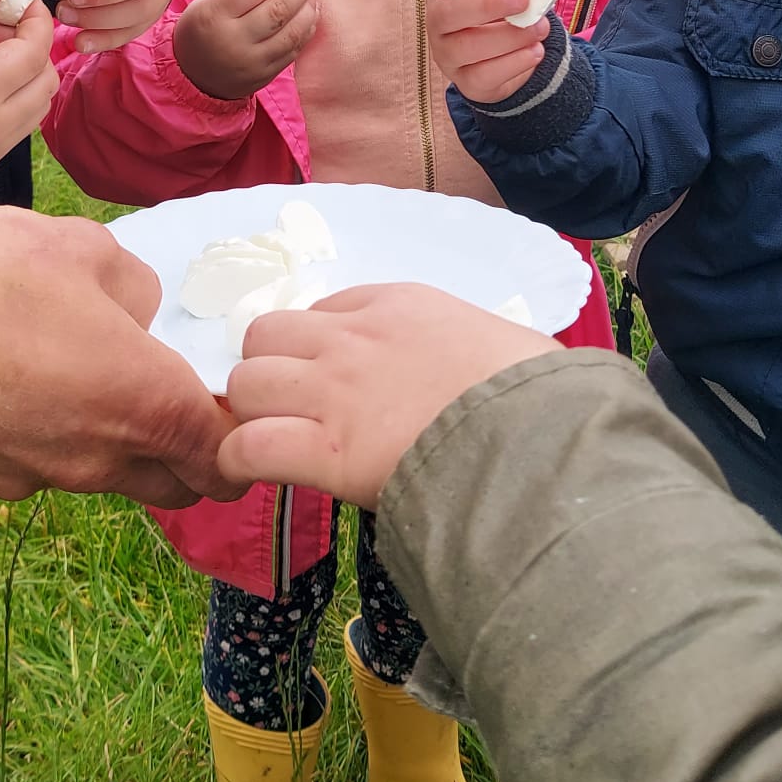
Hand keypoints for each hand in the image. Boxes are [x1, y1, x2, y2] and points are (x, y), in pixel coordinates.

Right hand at [0, 210, 238, 505]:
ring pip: (92, 473)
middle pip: (168, 484)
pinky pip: (21, 464)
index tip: (227, 409)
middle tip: (161, 395)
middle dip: (181, 453)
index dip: (238, 439)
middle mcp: (95, 461)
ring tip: (64, 370)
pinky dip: (27, 435)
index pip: (225, 459)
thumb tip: (133, 312)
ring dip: (100, 438)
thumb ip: (131, 284)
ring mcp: (26, 479)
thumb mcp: (82, 246)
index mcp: (145, 406)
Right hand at [173, 0, 318, 101]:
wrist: (192, 76)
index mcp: (214, 14)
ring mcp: (251, 61)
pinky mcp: (264, 76)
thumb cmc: (201, 29)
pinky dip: (306, 30)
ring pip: (291, 32)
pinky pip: (293, 51)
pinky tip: (309, 15)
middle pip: (277, 9)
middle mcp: (233, 39)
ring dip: (308, 8)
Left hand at [220, 284, 558, 507]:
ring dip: (253, 413)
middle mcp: (354, 338)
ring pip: (247, 382)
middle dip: (271, 371)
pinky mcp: (323, 449)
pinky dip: (239, 462)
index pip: (325, 310)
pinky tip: (255, 476)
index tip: (335, 382)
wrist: (540, 436)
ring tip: (276, 444)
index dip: (319, 349)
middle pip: (265, 335)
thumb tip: (470, 376)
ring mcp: (334, 390)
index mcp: (399, 304)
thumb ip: (462, 349)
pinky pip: (245, 445)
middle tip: (293, 411)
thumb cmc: (541, 396)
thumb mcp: (500, 343)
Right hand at [427, 0, 548, 104]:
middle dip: (487, 5)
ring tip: (539, 28)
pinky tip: (535, 51)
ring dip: (508, 36)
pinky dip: (514, 63)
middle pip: (447, 13)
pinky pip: (483, 75)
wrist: (507, 55)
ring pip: (466, 47)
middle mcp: (438, 21)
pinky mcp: (465, 81)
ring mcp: (447, 54)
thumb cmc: (504, 11)